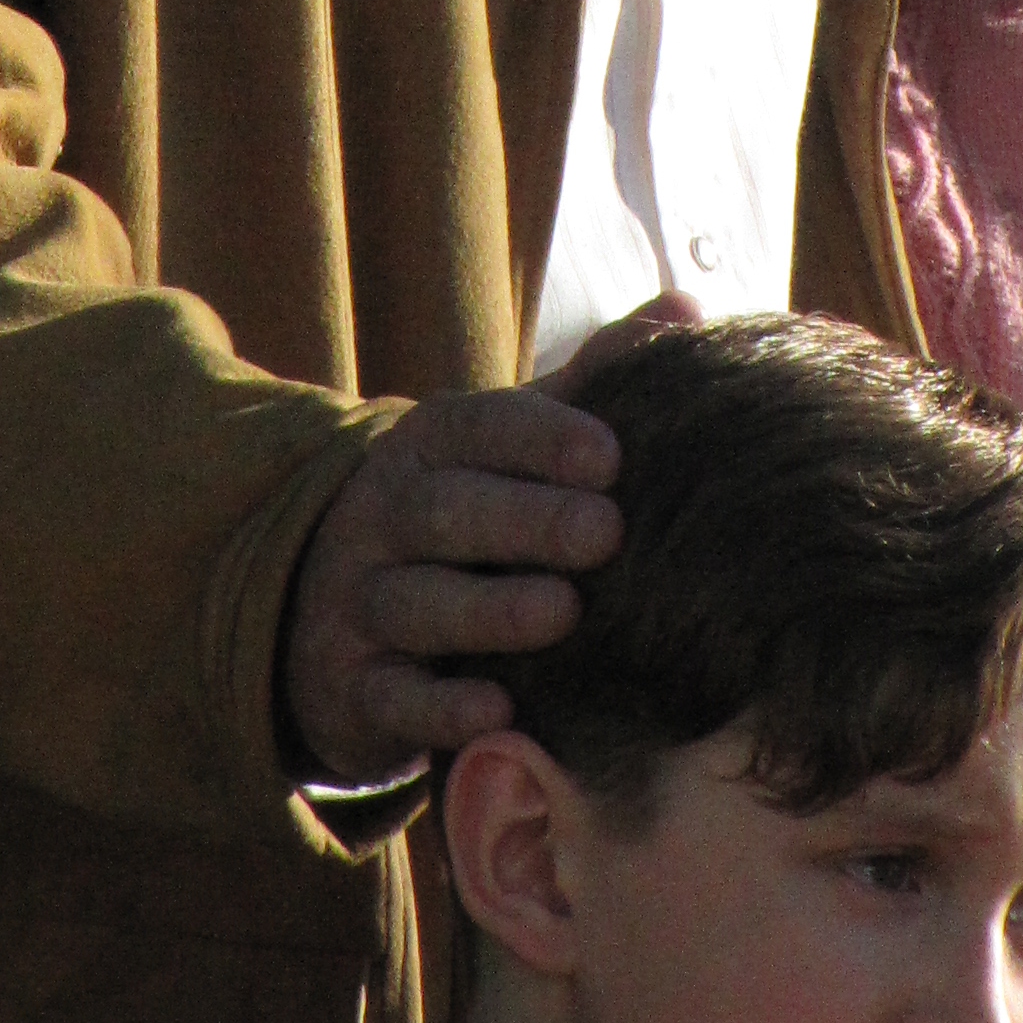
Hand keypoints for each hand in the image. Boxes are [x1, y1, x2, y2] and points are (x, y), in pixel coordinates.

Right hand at [282, 384, 622, 783]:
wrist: (334, 611)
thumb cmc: (467, 511)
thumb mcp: (512, 441)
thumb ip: (593, 379)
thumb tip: (688, 310)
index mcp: (428, 445)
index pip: (477, 425)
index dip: (540, 436)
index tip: (610, 454)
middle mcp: (383, 514)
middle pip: (446, 510)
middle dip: (525, 518)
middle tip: (606, 531)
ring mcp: (360, 603)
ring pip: (414, 602)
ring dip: (488, 609)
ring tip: (563, 612)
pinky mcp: (352, 689)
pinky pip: (389, 697)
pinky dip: (439, 707)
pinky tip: (498, 712)